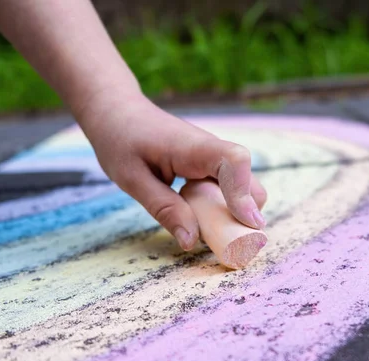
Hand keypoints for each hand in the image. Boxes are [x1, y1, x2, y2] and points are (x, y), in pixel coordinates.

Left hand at [76, 90, 266, 250]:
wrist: (118, 111)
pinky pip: (228, 188)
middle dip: (246, 213)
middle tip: (228, 241)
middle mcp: (213, 150)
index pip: (235, 162)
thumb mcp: (133, 180)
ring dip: (234, 212)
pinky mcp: (210, 165)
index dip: (244, 193)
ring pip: (243, 187)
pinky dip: (222, 207)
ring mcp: (214, 158)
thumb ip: (165, 209)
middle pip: (249, 181)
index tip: (247, 223)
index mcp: (194, 147)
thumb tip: (192, 242)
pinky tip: (201, 219)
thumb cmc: (121, 140)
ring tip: (211, 232)